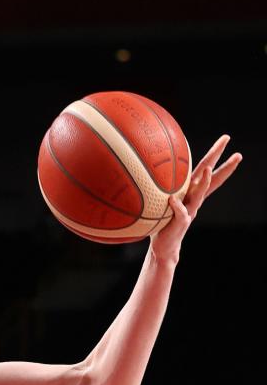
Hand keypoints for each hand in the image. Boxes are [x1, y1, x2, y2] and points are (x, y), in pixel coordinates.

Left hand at [150, 135, 241, 262]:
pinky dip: (176, 205)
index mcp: (191, 191)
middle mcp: (194, 200)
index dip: (216, 154)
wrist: (163, 246)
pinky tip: (172, 199)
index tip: (227, 138)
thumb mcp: (161, 200)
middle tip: (238, 154)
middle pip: (211, 179)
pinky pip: (179, 212)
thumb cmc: (161, 221)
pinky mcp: (181, 222)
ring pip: (199, 195)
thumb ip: (161, 186)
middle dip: (225, 167)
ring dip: (204, 183)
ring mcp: (189, 210)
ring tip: (207, 170)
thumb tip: (146, 164)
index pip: (205, 169)